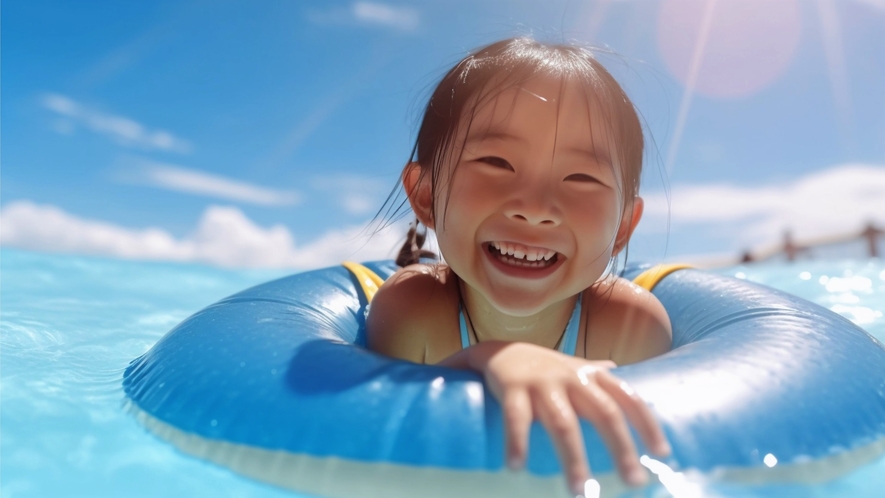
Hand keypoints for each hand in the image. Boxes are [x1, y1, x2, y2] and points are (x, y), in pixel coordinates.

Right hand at [479, 342, 669, 493]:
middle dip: (621, 448)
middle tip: (634, 481)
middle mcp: (572, 377)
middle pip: (604, 413)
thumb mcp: (576, 368)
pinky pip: (516, 417)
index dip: (648, 424)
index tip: (663, 453)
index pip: (628, 397)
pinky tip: (516, 467)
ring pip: (563, 423)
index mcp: (592, 375)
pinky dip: (517, 442)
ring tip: (578, 490)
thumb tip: (620, 370)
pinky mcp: (512, 387)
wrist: (502, 349)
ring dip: (572, 458)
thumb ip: (598, 370)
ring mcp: (542, 382)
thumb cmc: (546, 367)